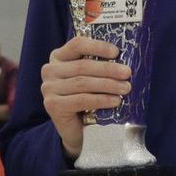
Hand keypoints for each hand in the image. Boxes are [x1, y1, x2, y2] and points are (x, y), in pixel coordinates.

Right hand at [39, 36, 130, 157]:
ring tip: (126, 88)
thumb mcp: (92, 78)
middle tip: (127, 73)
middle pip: (83, 65)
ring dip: (108, 85)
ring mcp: (48, 88)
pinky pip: (81, 99)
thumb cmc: (87, 100)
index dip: (97, 46)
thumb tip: (124, 61)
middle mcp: (50, 70)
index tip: (116, 52)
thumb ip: (99, 67)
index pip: (77, 44)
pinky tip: (115, 101)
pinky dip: (101, 99)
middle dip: (108, 69)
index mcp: (58, 57)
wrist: (77, 130)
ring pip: (83, 82)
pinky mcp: (52, 105)